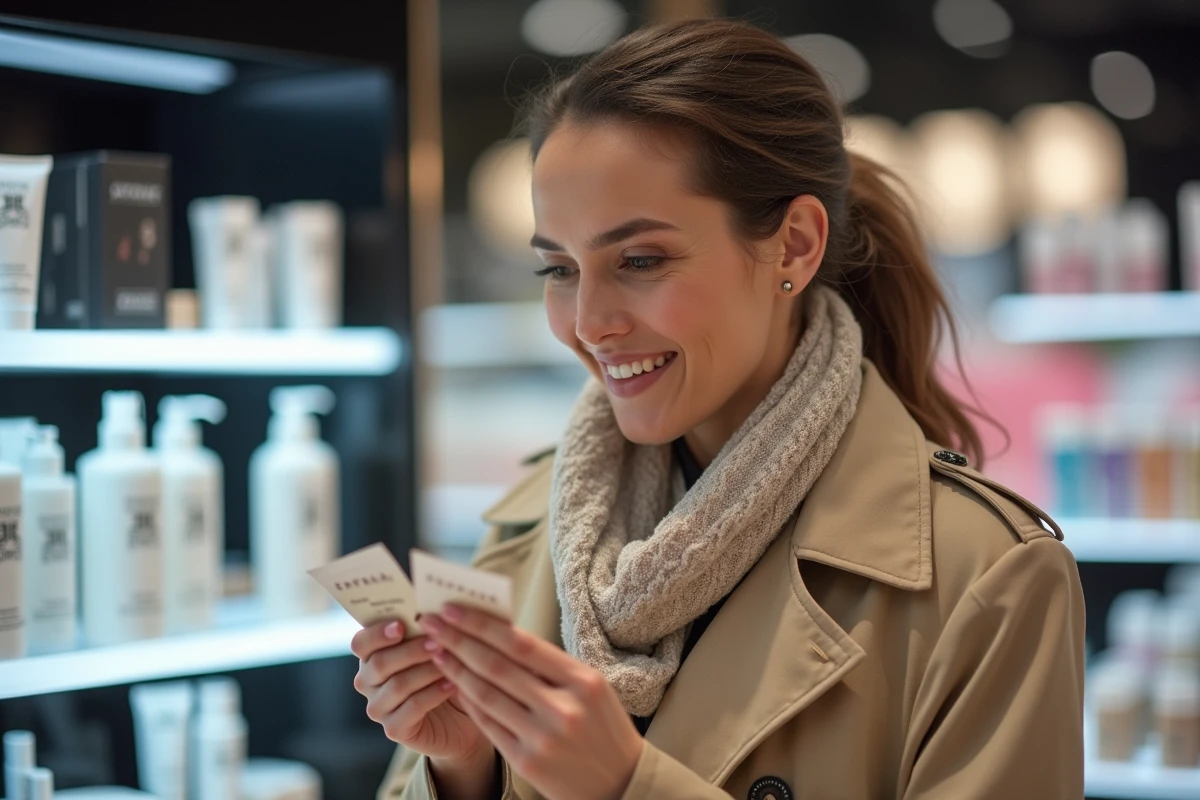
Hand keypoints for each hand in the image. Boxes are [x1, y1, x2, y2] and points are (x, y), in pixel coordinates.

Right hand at [351, 620, 489, 763]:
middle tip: (438, 642)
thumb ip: (425, 626)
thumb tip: (430, 605)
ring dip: (426, 671)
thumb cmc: (444, 670)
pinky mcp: (394, 729)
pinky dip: (434, 693)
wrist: (460, 715)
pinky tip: (453, 684)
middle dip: (411, 650)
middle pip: (380, 663)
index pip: (361, 642)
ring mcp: (378, 707)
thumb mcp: (435, 645)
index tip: (401, 626)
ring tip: (450, 661)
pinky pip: (411, 708)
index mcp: (371, 655)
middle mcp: (368, 681)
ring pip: (398, 685)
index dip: (378, 633)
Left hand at [419, 605, 643, 799]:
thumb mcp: (591, 687)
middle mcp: (562, 708)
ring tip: (436, 651)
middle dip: (457, 640)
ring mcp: (543, 738)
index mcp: (582, 681)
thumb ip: (551, 665)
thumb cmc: (604, 726)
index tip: (453, 609)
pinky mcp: (527, 762)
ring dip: (455, 669)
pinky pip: (488, 724)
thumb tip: (500, 634)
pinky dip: (467, 701)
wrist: (621, 783)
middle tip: (432, 622)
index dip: (482, 625)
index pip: (521, 644)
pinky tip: (453, 684)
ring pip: (486, 695)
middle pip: (496, 666)